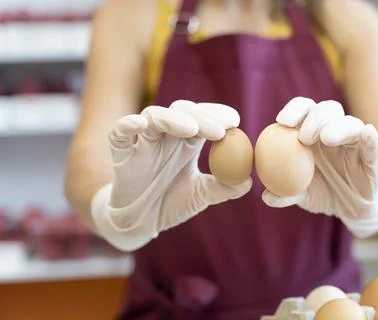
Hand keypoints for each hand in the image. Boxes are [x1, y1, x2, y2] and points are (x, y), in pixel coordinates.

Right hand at [91, 100, 251, 250]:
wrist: (140, 222)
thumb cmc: (170, 202)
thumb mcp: (200, 195)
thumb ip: (224, 188)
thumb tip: (249, 182)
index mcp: (187, 141)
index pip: (203, 117)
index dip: (218, 115)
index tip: (234, 122)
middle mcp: (166, 135)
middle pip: (182, 111)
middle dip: (201, 117)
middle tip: (218, 130)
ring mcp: (142, 140)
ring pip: (155, 116)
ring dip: (173, 119)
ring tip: (191, 129)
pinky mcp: (120, 151)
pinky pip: (120, 132)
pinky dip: (128, 124)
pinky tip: (141, 124)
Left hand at [262, 97, 377, 237]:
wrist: (352, 208)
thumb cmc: (323, 192)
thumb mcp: (302, 195)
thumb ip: (285, 194)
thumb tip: (266, 196)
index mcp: (314, 133)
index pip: (305, 110)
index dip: (294, 110)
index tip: (282, 121)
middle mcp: (336, 131)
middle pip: (328, 110)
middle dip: (314, 117)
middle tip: (303, 135)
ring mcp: (356, 143)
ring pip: (351, 124)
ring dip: (338, 127)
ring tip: (326, 138)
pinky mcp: (373, 158)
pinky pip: (374, 146)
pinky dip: (371, 138)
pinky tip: (368, 133)